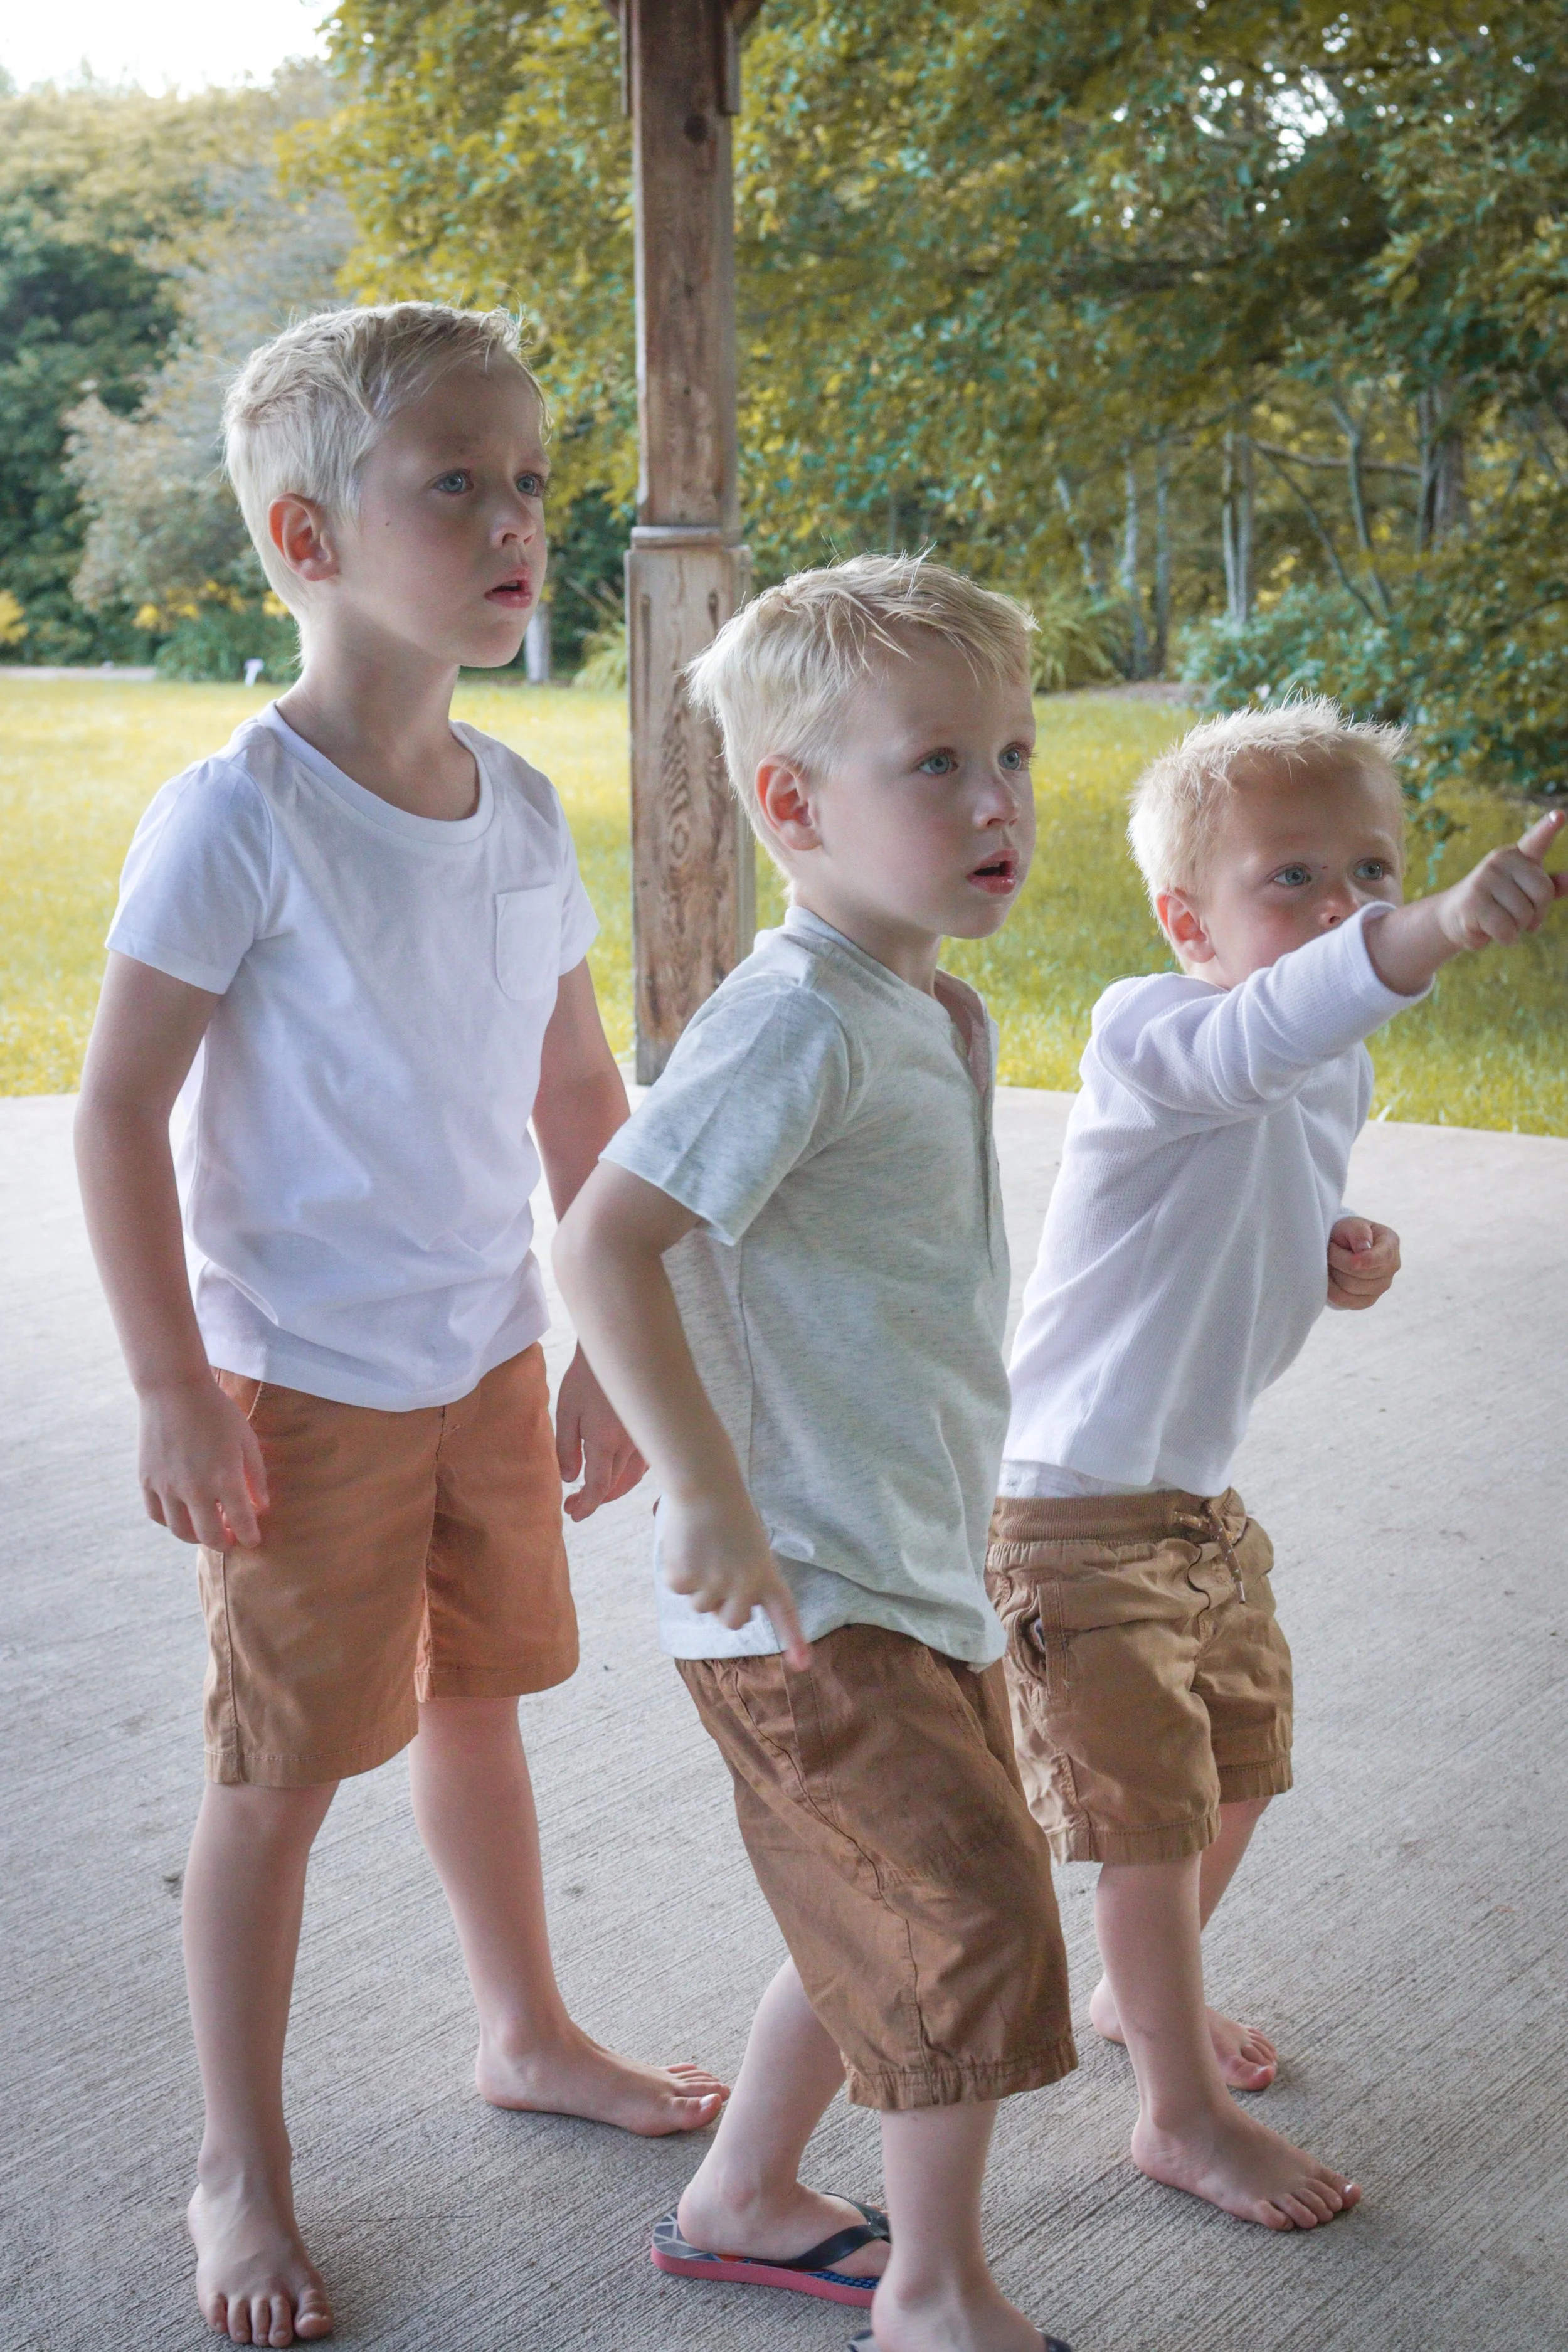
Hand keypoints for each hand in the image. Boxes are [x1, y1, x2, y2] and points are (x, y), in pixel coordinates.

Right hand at [138, 1376, 267, 1546]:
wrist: (174, 1390)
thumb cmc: (217, 1412)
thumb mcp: (247, 1440)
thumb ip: (256, 1477)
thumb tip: (262, 1506)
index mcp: (225, 1478)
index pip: (242, 1524)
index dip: (250, 1537)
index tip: (253, 1540)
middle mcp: (195, 1488)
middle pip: (209, 1537)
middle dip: (223, 1543)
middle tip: (230, 1538)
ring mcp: (167, 1486)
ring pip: (180, 1531)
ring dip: (196, 1536)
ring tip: (206, 1528)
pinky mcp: (147, 1480)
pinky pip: (157, 1515)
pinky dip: (171, 1521)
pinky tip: (182, 1514)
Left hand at [555, 1344, 646, 1521]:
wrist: (619, 1349)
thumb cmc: (588, 1376)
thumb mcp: (567, 1410)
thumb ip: (566, 1447)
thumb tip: (569, 1478)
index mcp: (605, 1441)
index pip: (598, 1487)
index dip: (586, 1505)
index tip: (573, 1513)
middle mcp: (630, 1444)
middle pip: (615, 1486)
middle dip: (594, 1499)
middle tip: (573, 1503)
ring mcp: (644, 1437)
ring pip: (633, 1477)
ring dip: (614, 1491)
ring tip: (594, 1494)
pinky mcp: (651, 1429)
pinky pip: (644, 1463)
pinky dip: (630, 1475)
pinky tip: (618, 1473)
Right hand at [659, 1490, 810, 1668]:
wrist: (705, 1487)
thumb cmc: (727, 1511)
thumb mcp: (749, 1546)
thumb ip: (745, 1578)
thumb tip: (727, 1609)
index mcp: (766, 1574)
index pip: (784, 1612)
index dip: (794, 1639)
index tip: (802, 1664)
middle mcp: (743, 1586)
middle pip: (732, 1621)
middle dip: (722, 1605)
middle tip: (717, 1572)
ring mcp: (714, 1585)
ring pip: (702, 1606)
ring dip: (698, 1584)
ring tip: (702, 1548)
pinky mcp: (685, 1580)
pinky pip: (678, 1588)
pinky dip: (676, 1570)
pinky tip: (685, 1546)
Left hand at [1326, 1217, 1400, 1310]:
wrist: (1342, 1246)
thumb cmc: (1348, 1232)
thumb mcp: (1352, 1224)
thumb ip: (1359, 1233)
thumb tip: (1363, 1250)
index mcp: (1391, 1244)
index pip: (1383, 1257)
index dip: (1368, 1260)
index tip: (1353, 1261)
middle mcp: (1391, 1268)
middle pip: (1362, 1274)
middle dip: (1339, 1260)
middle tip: (1329, 1248)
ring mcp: (1381, 1287)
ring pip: (1351, 1287)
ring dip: (1334, 1273)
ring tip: (1330, 1261)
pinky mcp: (1367, 1301)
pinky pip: (1347, 1301)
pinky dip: (1332, 1291)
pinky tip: (1327, 1279)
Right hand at [1438, 810, 1567, 952]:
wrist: (1454, 916)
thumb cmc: (1497, 903)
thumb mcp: (1525, 892)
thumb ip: (1550, 887)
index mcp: (1518, 856)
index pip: (1536, 839)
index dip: (1549, 828)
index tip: (1561, 815)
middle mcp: (1500, 861)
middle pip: (1543, 892)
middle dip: (1537, 914)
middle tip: (1521, 919)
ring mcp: (1485, 879)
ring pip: (1524, 914)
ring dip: (1517, 928)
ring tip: (1499, 921)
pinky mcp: (1473, 902)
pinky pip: (1507, 929)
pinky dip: (1505, 938)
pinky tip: (1490, 932)